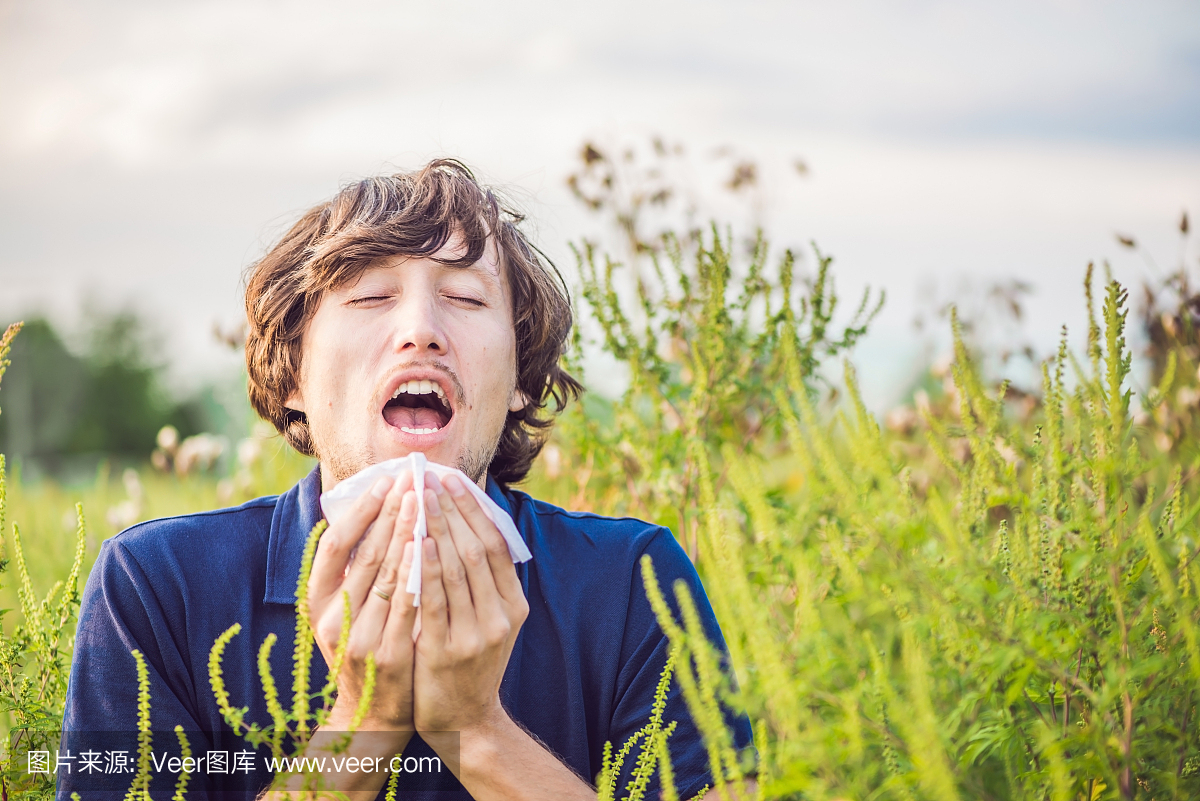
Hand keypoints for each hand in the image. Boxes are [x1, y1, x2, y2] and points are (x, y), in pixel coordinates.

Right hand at [307, 472, 418, 732]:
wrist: (372, 715)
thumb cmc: (365, 648)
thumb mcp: (346, 610)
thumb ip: (354, 570)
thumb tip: (373, 511)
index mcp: (317, 601)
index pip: (335, 545)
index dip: (360, 511)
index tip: (384, 482)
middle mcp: (332, 618)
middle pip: (365, 554)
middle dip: (392, 512)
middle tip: (413, 479)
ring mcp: (359, 639)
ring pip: (387, 575)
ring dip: (408, 533)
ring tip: (425, 500)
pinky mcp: (388, 656)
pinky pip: (408, 606)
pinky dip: (419, 573)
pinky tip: (431, 547)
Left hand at [412, 473, 528, 734]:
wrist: (465, 721)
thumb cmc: (470, 663)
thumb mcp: (489, 621)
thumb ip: (483, 582)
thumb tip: (466, 526)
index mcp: (514, 605)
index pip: (496, 544)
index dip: (474, 510)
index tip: (452, 481)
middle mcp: (500, 617)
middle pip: (475, 550)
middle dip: (450, 510)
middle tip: (427, 480)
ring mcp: (476, 634)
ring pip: (455, 569)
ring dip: (435, 528)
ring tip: (417, 499)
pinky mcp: (447, 651)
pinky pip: (434, 599)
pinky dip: (425, 567)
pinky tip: (413, 542)